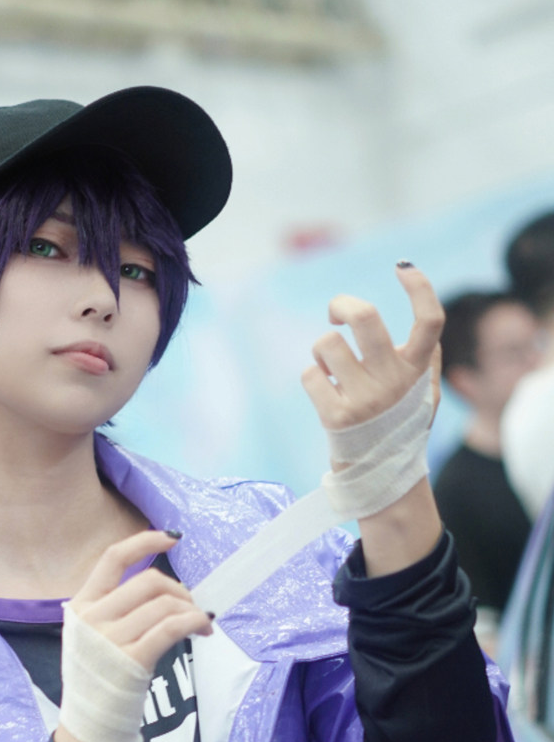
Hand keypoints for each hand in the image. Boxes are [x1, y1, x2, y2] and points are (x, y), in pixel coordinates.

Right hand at [69, 529, 212, 671]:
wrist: (88, 725)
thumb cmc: (96, 677)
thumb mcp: (90, 635)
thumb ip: (115, 607)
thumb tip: (169, 590)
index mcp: (82, 604)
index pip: (113, 558)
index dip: (144, 542)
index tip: (172, 538)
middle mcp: (93, 618)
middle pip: (149, 582)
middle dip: (179, 591)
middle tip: (191, 607)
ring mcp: (110, 640)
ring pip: (164, 605)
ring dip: (191, 610)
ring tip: (201, 624)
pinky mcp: (132, 660)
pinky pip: (171, 628)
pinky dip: (194, 622)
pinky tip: (203, 628)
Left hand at [301, 263, 442, 437]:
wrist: (380, 473)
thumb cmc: (400, 424)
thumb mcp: (424, 393)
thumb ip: (426, 360)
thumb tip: (426, 324)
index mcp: (417, 369)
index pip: (430, 321)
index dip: (420, 288)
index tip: (403, 267)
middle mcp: (394, 381)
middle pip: (365, 316)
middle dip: (341, 303)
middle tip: (336, 314)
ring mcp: (365, 398)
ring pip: (327, 344)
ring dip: (323, 353)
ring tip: (332, 371)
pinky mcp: (337, 415)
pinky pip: (310, 375)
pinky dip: (314, 380)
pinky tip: (327, 396)